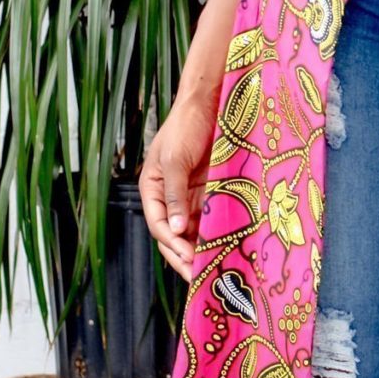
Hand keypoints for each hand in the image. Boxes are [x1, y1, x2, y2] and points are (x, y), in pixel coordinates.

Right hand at [139, 86, 218, 279]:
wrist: (210, 102)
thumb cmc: (185, 127)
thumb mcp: (175, 160)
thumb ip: (175, 195)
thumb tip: (176, 230)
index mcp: (152, 189)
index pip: (159, 225)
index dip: (171, 244)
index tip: (187, 260)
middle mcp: (170, 196)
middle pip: (174, 234)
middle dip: (184, 255)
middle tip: (199, 275)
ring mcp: (189, 195)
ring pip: (192, 230)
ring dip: (200, 248)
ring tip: (214, 268)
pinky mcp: (209, 191)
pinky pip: (210, 217)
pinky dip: (215, 233)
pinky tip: (226, 246)